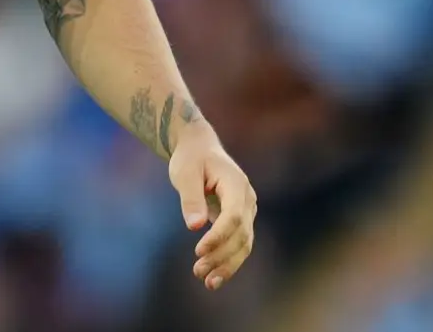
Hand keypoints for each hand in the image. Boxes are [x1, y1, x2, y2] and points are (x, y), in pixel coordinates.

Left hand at [167, 126, 256, 290]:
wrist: (199, 150)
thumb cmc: (190, 159)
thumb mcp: (184, 172)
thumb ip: (190, 197)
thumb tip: (195, 226)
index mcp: (236, 184)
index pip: (233, 216)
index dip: (218, 236)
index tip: (198, 250)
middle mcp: (247, 199)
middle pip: (241, 234)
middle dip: (221, 255)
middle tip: (198, 271)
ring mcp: (247, 211)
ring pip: (244, 244)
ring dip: (227, 265)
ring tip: (207, 282)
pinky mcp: (240, 221)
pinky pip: (239, 245)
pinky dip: (229, 261)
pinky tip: (214, 278)